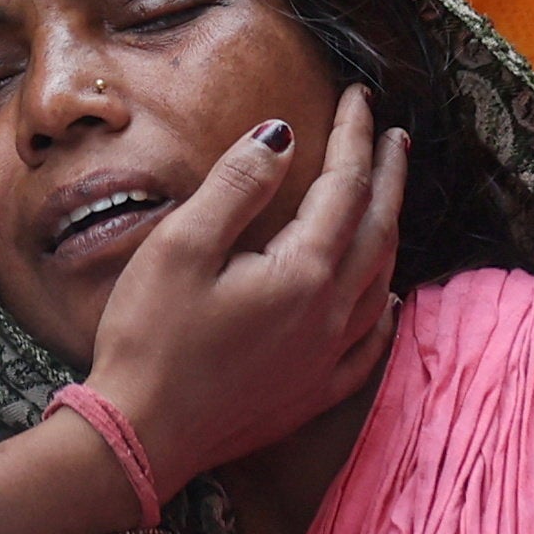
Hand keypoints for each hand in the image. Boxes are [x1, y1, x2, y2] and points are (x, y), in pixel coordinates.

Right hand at [74, 89, 403, 499]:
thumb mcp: (181, 246)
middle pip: (377, 230)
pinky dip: (382, 310)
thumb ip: (237, 185)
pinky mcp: (310, 395)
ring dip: (390, 231)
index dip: (354, 137)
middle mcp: (329, 317)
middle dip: (388, 176)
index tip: (360, 96)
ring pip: (379, 281)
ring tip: (389, 198)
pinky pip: (369, 345)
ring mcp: (325, 361)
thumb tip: (282, 135)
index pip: (345, 187)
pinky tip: (383, 298)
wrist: (139, 437)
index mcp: (302, 273)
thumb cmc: (150, 338)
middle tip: (394, 135)